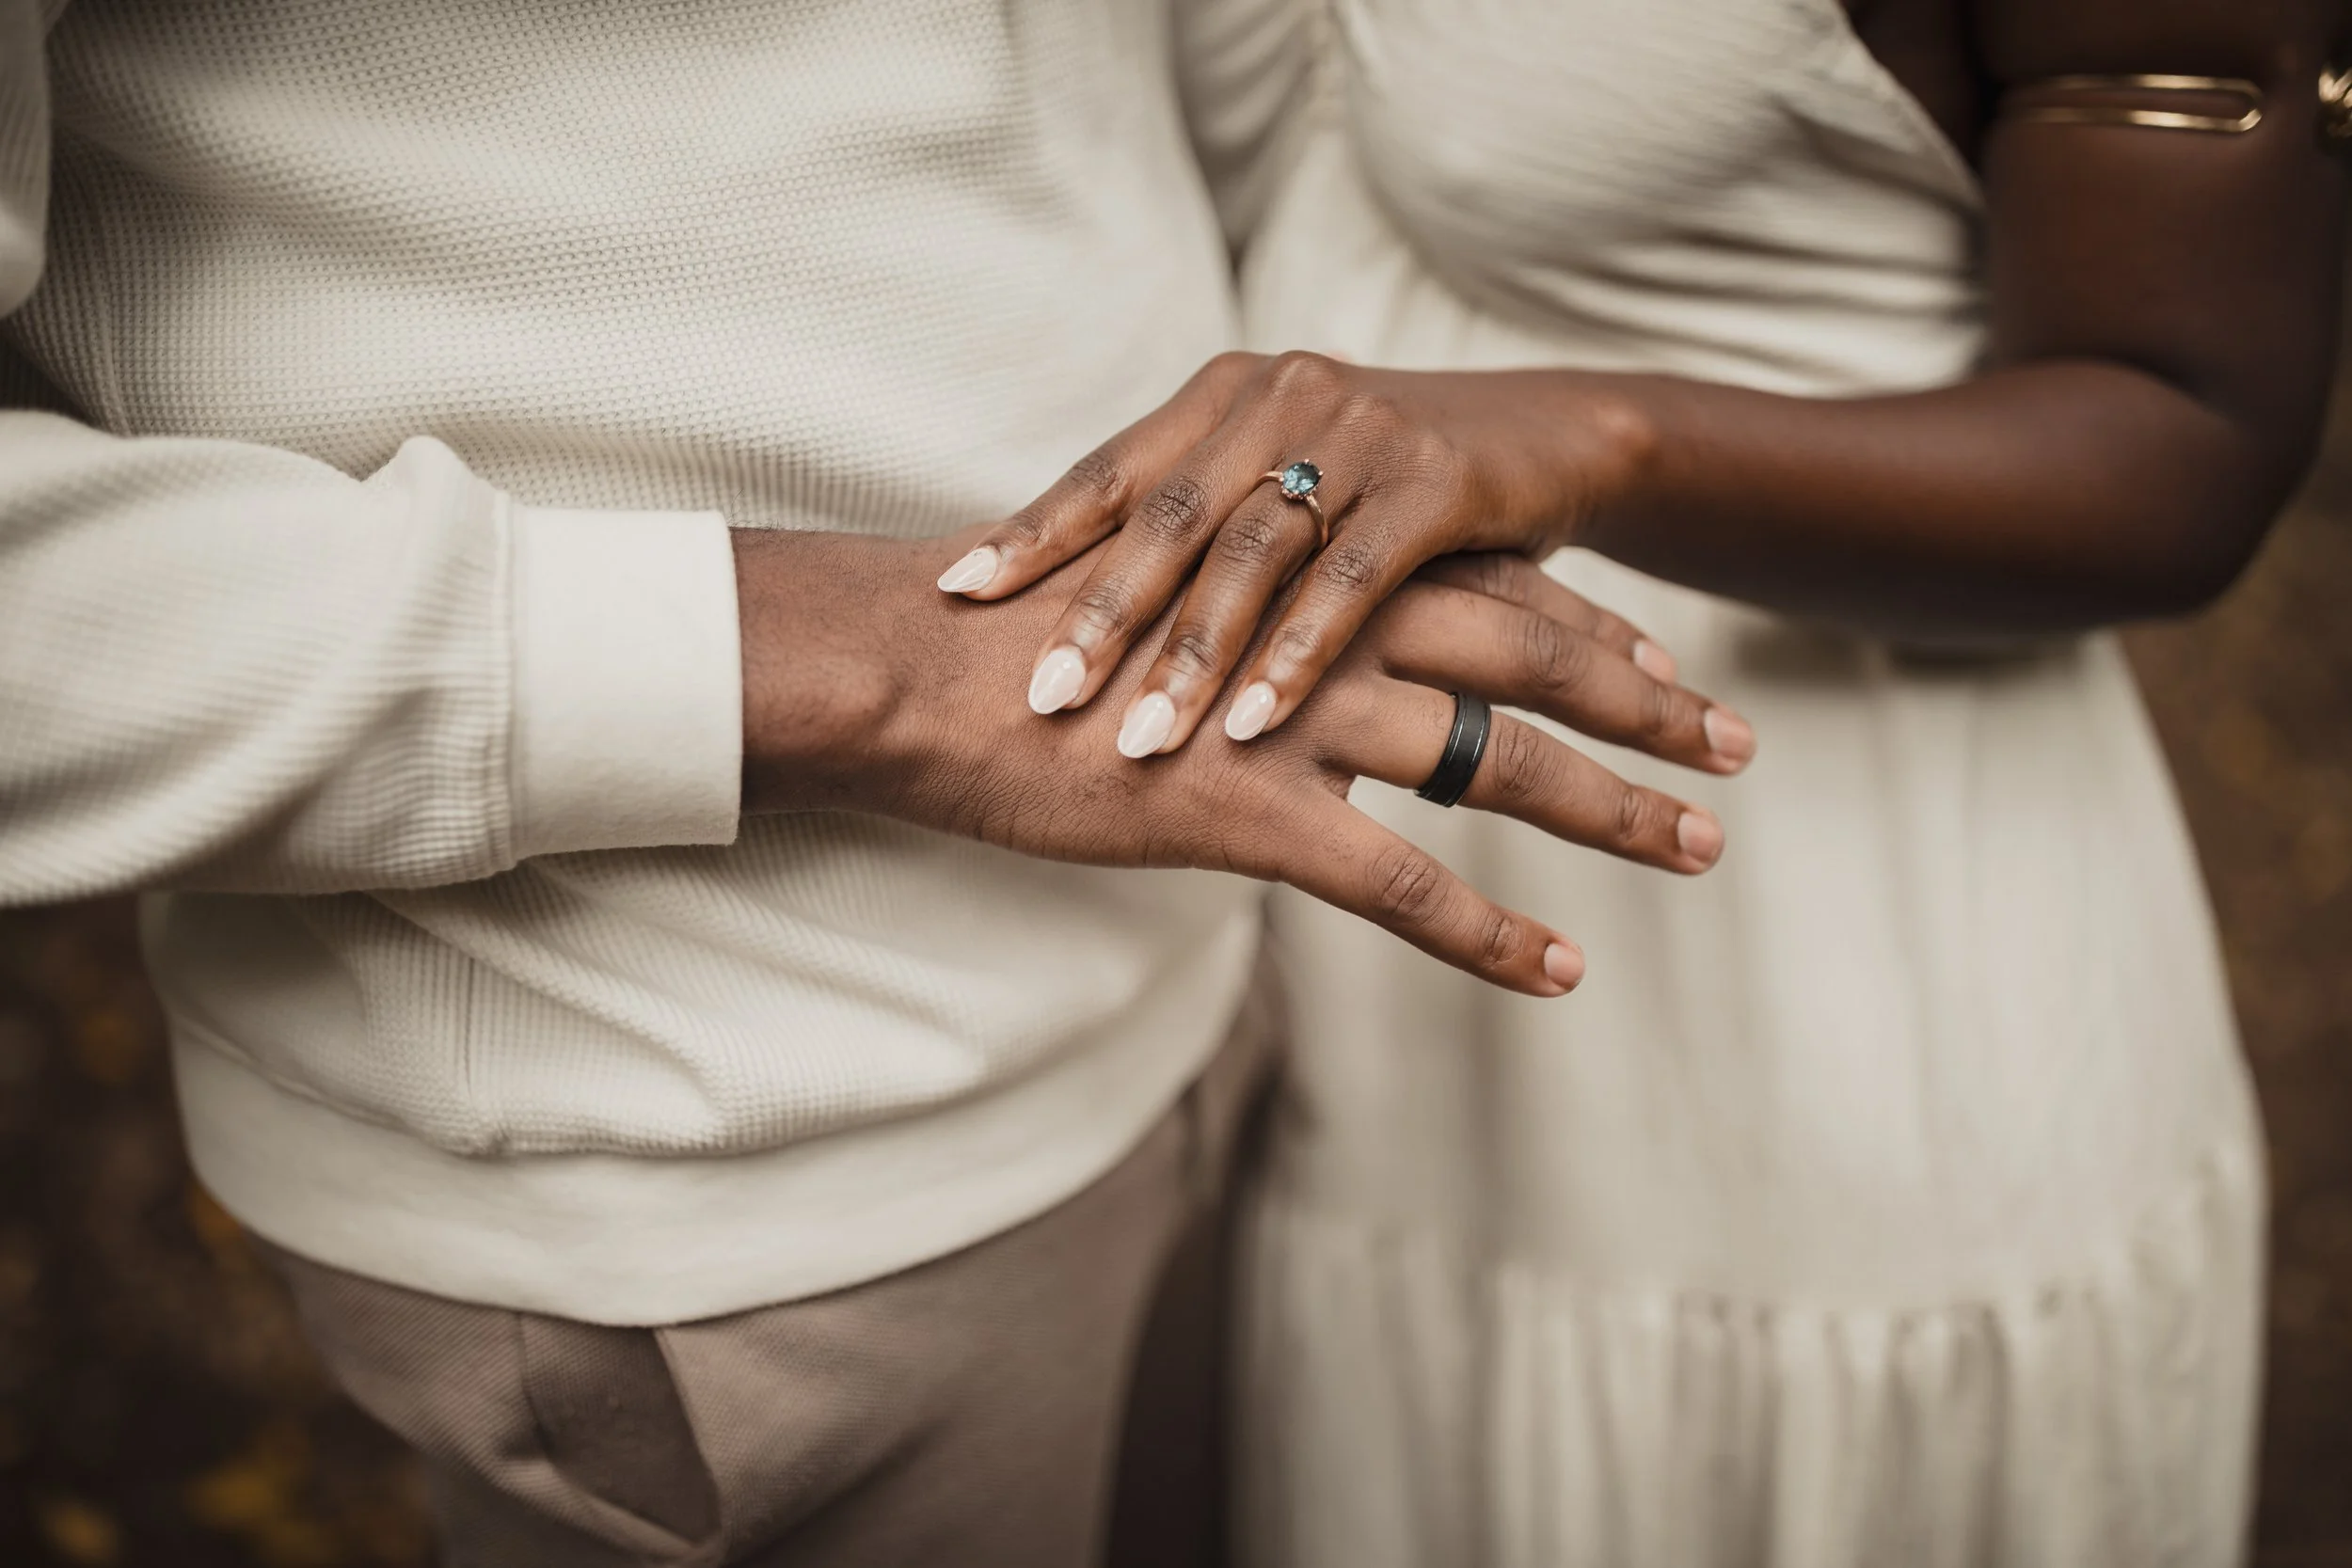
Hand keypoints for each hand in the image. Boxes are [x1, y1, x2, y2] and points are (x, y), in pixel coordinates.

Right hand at [736, 525, 1735, 995]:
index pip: (1482, 586)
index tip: (1665, 664)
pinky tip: (1563, 971)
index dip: (1586, 628)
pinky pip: (1401, 883)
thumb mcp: (1153, 594)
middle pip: (1526, 655)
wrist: (911, 668)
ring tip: (1700, 848)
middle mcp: (1321, 631)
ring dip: (1609, 806)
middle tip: (1737, 744)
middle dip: (1644, 701)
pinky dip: (1491, 933)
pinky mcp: (1245, 809)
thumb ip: (1242, 610)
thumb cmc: (1018, 636)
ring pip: (1494, 760)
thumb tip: (1283, 640)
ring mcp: (1291, 717)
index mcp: (1305, 573)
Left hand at [930, 352, 1752, 766]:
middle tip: (1038, 695)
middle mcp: (1280, 396)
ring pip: (1253, 553)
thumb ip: (1198, 525)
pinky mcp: (1438, 478)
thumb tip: (1070, 608)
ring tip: (1140, 740)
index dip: (1031, 532)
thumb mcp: (1289, 488)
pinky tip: (1255, 722)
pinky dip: (1299, 655)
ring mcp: (1360, 430)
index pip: (1109, 472)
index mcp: (1223, 397)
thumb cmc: (1395, 486)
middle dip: (1098, 614)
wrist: (1556, 442)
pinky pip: (1352, 580)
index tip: (953, 594)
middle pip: (1167, 515)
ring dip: (1193, 654)